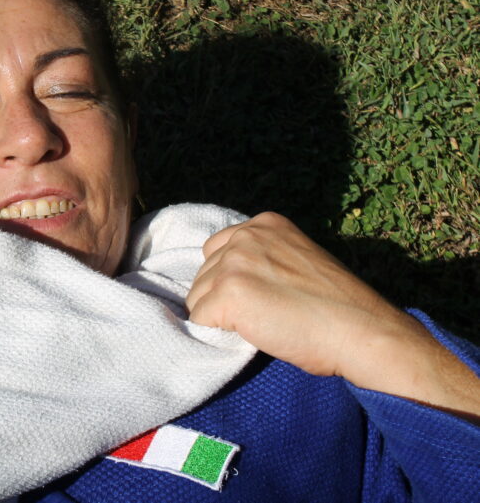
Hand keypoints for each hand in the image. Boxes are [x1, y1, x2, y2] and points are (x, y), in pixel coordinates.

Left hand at [186, 212, 479, 416]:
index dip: (232, 279)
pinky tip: (254, 333)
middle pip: (203, 274)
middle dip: (223, 298)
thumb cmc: (336, 307)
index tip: (261, 296)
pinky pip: (199, 321)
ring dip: (220, 318)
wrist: (361, 330)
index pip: (217, 250)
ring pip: (197, 299)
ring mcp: (235, 262)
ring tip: (263, 323)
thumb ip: (265, 258)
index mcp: (265, 223)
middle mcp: (246, 236)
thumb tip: (226, 278)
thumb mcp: (298, 260)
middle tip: (266, 314)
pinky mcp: (229, 293)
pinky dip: (219, 334)